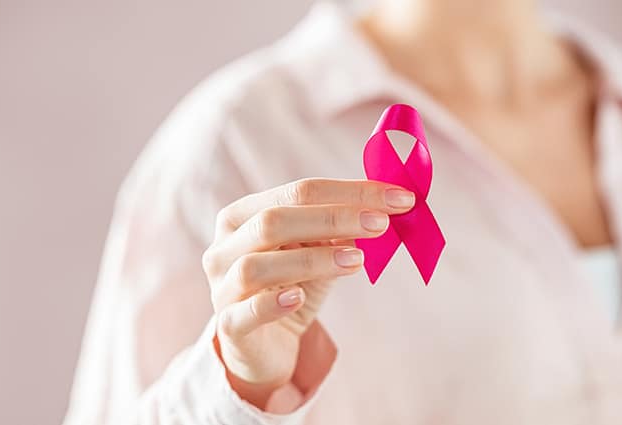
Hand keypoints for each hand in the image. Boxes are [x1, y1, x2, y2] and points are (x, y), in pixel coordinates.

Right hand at [202, 178, 414, 407]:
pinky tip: (300, 297)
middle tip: (381, 223)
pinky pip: (245, 312)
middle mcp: (225, 246)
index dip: (349, 192)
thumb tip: (385, 209)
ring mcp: (222, 286)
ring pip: (257, 265)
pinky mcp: (228, 326)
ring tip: (358, 259)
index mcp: (244, 215)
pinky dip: (272, 304)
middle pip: (274, 221)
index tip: (399, 198)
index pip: (297, 191)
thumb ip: (341, 233)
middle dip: (333, 218)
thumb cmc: (292, 287)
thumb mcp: (319, 254)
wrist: (265, 345)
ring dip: (312, 259)